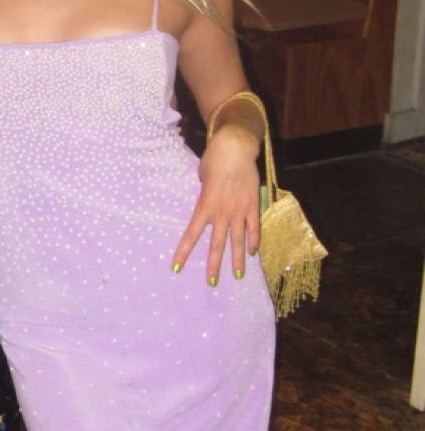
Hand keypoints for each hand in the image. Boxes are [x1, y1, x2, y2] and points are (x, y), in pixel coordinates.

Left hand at [172, 124, 260, 284]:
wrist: (235, 147)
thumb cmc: (214, 161)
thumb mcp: (202, 181)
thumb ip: (205, 197)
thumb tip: (210, 205)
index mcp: (204, 207)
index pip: (191, 236)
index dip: (183, 253)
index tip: (176, 268)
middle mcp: (221, 213)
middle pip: (216, 246)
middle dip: (213, 266)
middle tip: (211, 283)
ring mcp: (239, 211)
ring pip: (238, 242)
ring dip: (236, 260)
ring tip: (236, 276)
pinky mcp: (252, 206)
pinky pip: (253, 228)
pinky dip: (253, 241)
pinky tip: (252, 252)